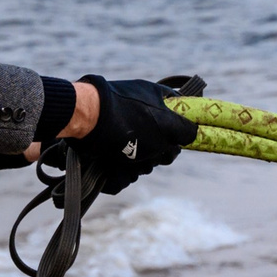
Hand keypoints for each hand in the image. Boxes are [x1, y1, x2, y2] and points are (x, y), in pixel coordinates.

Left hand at [70, 75, 198, 196]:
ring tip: (125, 159)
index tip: (174, 142)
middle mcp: (140, 116)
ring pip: (140, 161)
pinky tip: (113, 168)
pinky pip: (121, 169)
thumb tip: (192, 135)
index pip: (178, 118)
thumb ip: (185, 130)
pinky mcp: (106, 150)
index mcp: (155, 102)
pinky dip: (118, 174)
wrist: (85, 123)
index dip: (178, 134)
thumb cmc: (129, 120)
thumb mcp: (166, 123)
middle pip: (159, 146)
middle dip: (154, 156)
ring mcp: (122, 134)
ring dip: (135, 166)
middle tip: (148, 152)